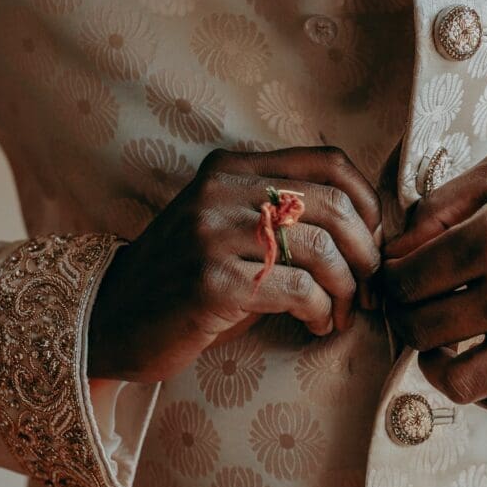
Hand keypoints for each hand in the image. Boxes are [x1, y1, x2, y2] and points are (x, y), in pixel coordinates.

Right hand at [88, 147, 380, 382]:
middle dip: (366, 254)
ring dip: (347, 290)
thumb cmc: (187, 280)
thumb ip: (282, 214)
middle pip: (333, 206)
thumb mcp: (231, 229)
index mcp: (231, 168)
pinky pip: (298, 290)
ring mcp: (213, 235)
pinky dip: (321, 311)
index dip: (367, 202)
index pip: (328, 161)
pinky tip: (316, 325)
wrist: (112, 319)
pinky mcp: (213, 283)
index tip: (373, 241)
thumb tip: (367, 228)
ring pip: (321, 249)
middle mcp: (221, 191)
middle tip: (370, 289)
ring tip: (342, 314)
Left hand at [383, 153, 486, 413]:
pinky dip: (479, 387)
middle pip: (419, 329)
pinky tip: (480, 356)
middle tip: (413, 306)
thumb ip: (441, 203)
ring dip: (433, 364)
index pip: (405, 279)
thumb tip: (397, 246)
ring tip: (440, 342)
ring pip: (453, 381)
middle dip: (405, 316)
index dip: (389, 279)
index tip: (396, 277)